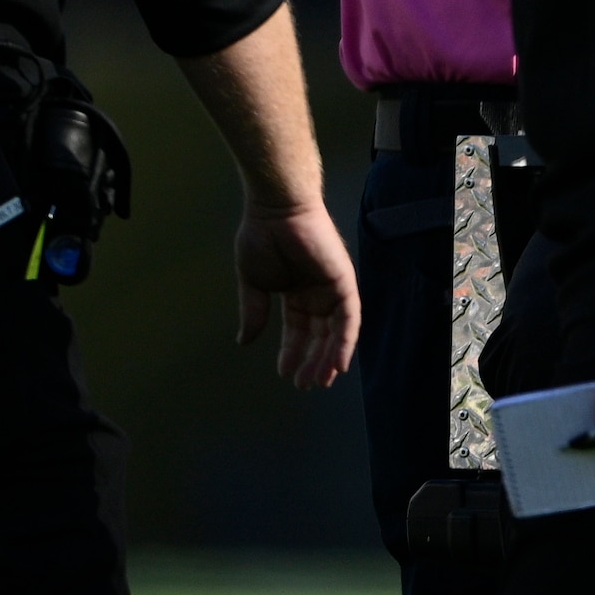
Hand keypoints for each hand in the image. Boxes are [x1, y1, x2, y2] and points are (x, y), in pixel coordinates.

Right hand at [233, 199, 360, 390]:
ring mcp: (333, 287)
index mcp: (297, 292)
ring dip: (329, 358)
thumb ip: (253, 312)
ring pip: (336, 332)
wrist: (274, 210)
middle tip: (305, 385)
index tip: (286, 374)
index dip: (293, 353)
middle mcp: (318, 292)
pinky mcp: (344, 281)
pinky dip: (346, 341)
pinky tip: (339, 363)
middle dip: (313, 361)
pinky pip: (349, 318)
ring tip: (318, 380)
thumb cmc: (261, 237)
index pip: (299, 330)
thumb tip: (244, 341)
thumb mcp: (254, 283)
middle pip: (320, 335)